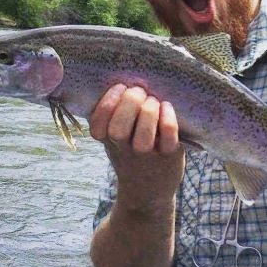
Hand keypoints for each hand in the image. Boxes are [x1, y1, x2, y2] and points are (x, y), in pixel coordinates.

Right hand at [89, 84, 184, 209]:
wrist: (149, 191)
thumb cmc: (130, 153)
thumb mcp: (114, 139)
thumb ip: (112, 116)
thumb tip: (119, 76)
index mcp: (108, 140)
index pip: (97, 123)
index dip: (107, 102)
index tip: (120, 87)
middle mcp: (124, 149)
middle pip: (119, 127)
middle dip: (130, 103)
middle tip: (140, 92)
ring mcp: (147, 155)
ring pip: (144, 134)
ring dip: (149, 111)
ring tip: (154, 102)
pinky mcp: (169, 156)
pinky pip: (169, 136)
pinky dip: (168, 118)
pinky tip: (167, 107)